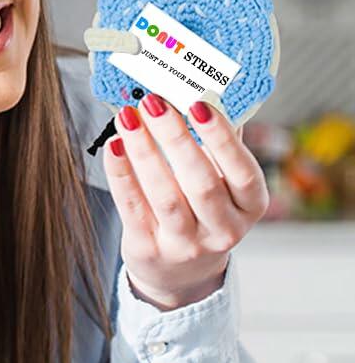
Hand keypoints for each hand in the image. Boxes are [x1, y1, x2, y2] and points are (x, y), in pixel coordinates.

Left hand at [105, 97, 268, 309]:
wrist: (179, 272)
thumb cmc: (202, 211)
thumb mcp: (222, 185)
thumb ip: (217, 145)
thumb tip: (202, 90)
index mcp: (249, 206)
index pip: (242, 171)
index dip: (222, 138)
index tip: (198, 104)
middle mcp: (223, 229)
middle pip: (200, 182)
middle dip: (175, 138)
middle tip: (154, 102)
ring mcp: (185, 244)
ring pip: (164, 195)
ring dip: (144, 151)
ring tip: (128, 117)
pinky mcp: (149, 248)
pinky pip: (132, 206)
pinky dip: (121, 173)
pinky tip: (114, 145)